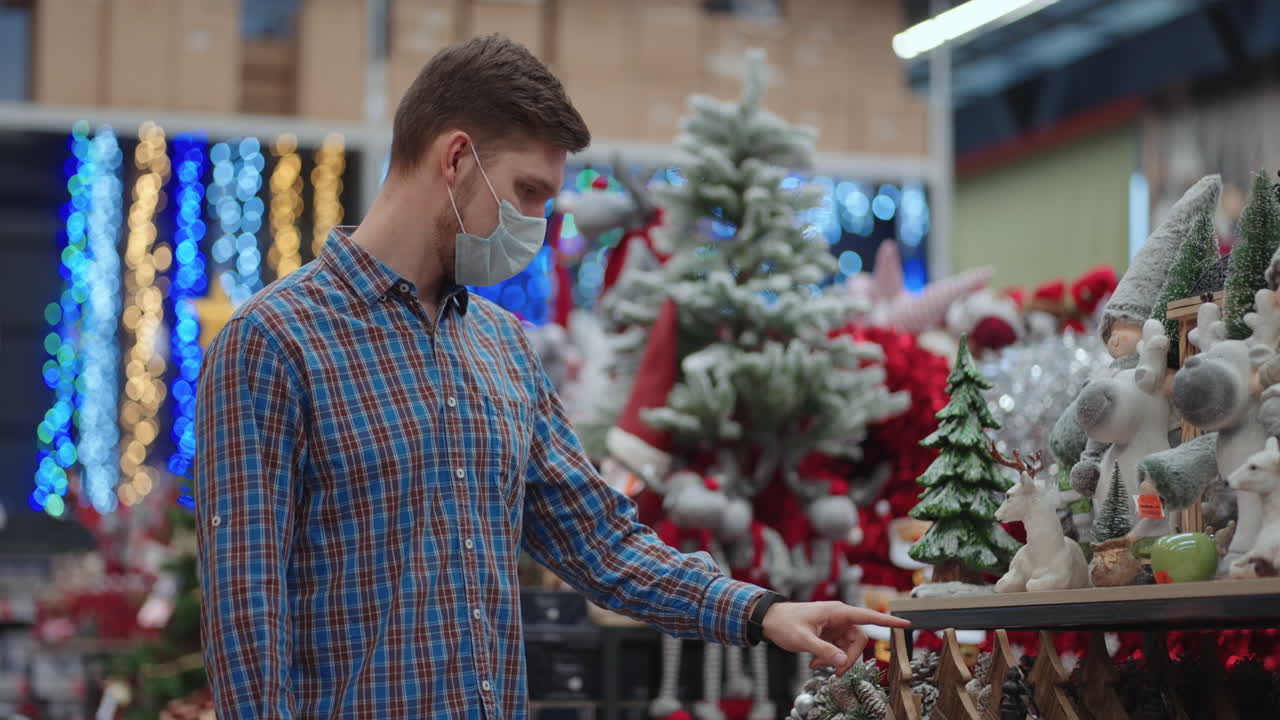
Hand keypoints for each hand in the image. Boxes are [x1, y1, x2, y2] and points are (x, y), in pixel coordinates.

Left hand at [761, 600, 909, 675]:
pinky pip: (838, 649)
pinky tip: (815, 663)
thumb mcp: (803, 639)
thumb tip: (843, 662)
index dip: (888, 621)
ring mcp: (834, 626)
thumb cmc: (785, 623)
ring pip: (848, 647)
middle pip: (859, 639)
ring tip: (817, 666)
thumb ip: (824, 651)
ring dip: (837, 660)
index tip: (906, 623)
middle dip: (850, 657)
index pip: (868, 616)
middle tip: (836, 672)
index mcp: (837, 612)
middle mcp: (839, 617)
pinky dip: (830, 658)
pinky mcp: (829, 634)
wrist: (769, 620)